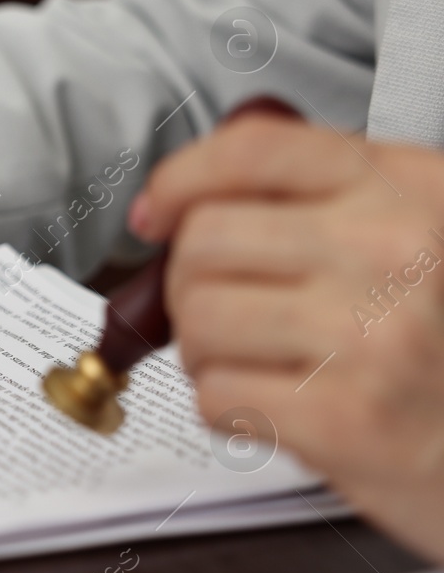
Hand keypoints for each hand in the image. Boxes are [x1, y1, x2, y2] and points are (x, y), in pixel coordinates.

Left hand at [132, 114, 443, 563]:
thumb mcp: (420, 237)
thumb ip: (325, 199)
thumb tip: (193, 193)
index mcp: (408, 191)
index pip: (255, 151)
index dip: (181, 178)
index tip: (156, 211)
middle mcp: (393, 253)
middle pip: (205, 240)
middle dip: (188, 281)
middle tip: (221, 308)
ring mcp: (371, 337)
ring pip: (200, 318)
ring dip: (204, 349)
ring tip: (253, 361)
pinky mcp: (347, 421)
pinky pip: (218, 394)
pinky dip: (226, 405)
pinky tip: (274, 406)